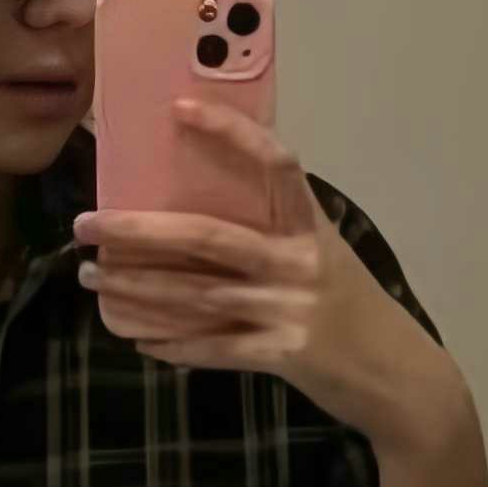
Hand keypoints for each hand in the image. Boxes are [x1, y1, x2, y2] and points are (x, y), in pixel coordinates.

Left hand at [76, 100, 465, 455]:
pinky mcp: (282, 355)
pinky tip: (136, 336)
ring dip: (137, 287)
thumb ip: (277, 235)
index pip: (274, 163)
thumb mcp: (325, 257)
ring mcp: (290, 310)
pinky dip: (172, 343)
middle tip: (87, 223)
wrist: (400, 378)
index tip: (180, 108)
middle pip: (207, 237)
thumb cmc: (354, 309)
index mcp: (310, 226)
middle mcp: (299, 262)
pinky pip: (213, 347)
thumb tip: (201, 213)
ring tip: (92, 276)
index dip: (230, 133)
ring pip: (196, 294)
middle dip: (138, 230)